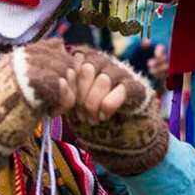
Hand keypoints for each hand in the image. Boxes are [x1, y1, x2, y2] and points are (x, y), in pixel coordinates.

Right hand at [0, 38, 74, 170]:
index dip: (62, 67)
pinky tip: (50, 113)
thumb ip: (38, 66)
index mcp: (21, 53)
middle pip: (66, 59)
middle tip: (57, 101)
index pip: (56, 46)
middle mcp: (25, 55)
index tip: (56, 87)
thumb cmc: (0, 108)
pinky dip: (62, 104)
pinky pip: (63, 88)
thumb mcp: (18, 81)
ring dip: (66, 95)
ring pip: (68, 73)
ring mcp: (29, 66)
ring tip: (52, 108)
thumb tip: (61, 46)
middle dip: (69, 82)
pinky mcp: (35, 82)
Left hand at [68, 46, 168, 175]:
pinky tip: (103, 117)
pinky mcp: (136, 87)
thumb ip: (65, 93)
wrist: (120, 135)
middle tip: (80, 116)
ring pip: (103, 79)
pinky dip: (108, 105)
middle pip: (87, 68)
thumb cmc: (89, 114)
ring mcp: (121, 72)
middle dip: (80, 95)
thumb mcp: (72, 103)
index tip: (66, 104)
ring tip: (91, 120)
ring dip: (93, 103)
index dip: (69, 83)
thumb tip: (57, 91)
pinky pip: (121, 91)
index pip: (75, 59)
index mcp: (86, 60)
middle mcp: (105, 61)